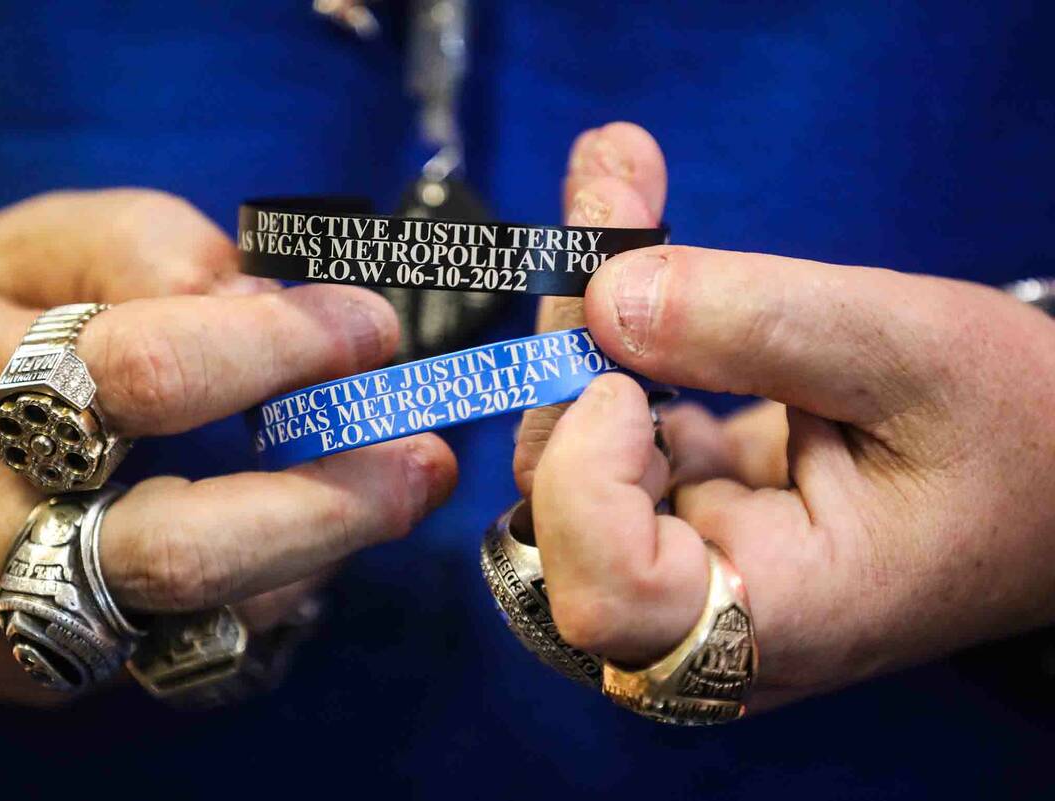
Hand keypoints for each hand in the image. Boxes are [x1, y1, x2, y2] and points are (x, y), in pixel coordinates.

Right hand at [0, 190, 456, 701]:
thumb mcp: (29, 249)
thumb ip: (153, 252)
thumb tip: (278, 306)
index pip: (147, 374)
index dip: (282, 348)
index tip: (369, 324)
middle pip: (180, 546)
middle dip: (333, 503)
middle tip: (425, 457)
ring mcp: (2, 620)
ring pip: (193, 619)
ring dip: (319, 552)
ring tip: (388, 489)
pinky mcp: (33, 674)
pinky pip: (178, 656)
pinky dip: (264, 595)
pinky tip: (306, 540)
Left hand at [518, 124, 1054, 710]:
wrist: (1050, 474)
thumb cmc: (1022, 432)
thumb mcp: (909, 353)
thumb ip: (753, 325)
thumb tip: (602, 296)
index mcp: (780, 615)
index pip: (610, 596)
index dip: (585, 483)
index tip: (632, 384)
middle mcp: (706, 618)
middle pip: (560, 506)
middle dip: (568, 340)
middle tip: (612, 190)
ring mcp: (685, 568)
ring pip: (565, 459)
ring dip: (577, 318)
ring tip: (622, 187)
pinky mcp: (684, 511)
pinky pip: (606, 432)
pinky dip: (610, 331)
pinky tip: (633, 232)